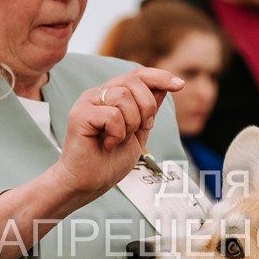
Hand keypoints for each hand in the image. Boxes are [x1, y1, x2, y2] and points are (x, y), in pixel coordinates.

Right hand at [54, 69, 180, 199]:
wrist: (88, 184)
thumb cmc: (108, 162)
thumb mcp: (138, 134)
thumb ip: (148, 111)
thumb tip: (163, 87)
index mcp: (110, 96)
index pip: (137, 75)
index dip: (159, 77)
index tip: (179, 86)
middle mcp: (97, 94)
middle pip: (133, 82)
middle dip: (146, 107)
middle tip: (138, 130)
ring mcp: (87, 102)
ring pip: (123, 96)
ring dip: (131, 123)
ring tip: (118, 139)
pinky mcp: (79, 115)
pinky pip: (112, 115)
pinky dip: (117, 133)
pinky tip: (108, 144)